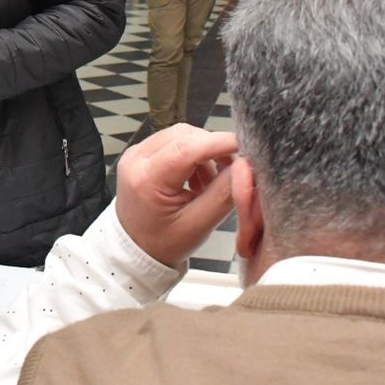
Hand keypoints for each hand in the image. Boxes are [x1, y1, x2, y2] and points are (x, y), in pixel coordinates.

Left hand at [114, 124, 237, 267]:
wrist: (137, 249)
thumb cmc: (165, 242)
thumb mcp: (200, 224)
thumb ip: (224, 193)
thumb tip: (247, 165)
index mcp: (146, 179)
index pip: (187, 148)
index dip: (221, 143)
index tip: (248, 146)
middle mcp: (136, 159)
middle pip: (186, 136)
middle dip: (214, 149)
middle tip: (232, 172)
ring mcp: (136, 153)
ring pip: (182, 135)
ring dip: (204, 152)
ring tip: (210, 183)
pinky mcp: (142, 153)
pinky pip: (174, 141)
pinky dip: (193, 154)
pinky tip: (198, 179)